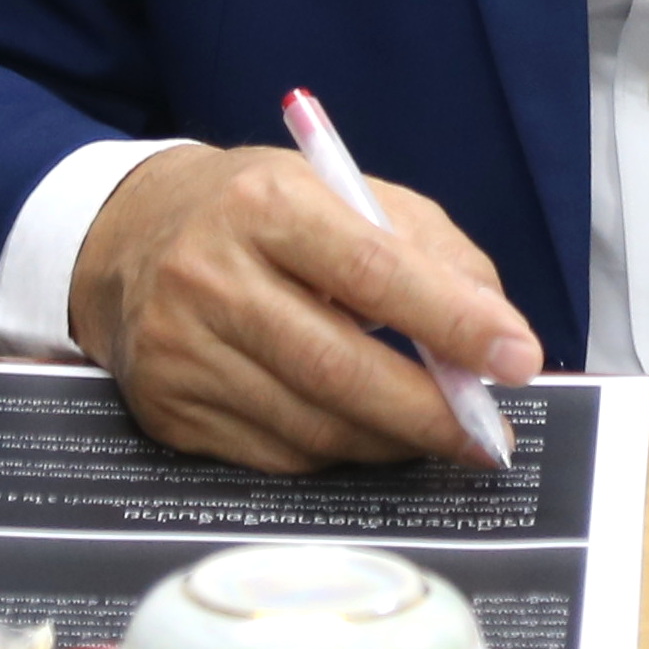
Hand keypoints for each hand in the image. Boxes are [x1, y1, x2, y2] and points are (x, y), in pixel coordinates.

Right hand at [69, 143, 539, 472]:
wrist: (129, 238)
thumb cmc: (258, 215)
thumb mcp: (343, 192)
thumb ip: (430, 249)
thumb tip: (495, 329)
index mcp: (266, 205)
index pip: (373, 270)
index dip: (452, 321)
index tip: (518, 357)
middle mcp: (210, 275)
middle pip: (339, 366)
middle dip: (430, 411)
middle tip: (490, 435)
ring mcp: (180, 349)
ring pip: (311, 425)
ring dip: (390, 441)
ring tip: (436, 434)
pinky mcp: (166, 410)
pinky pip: (275, 456)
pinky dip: (336, 453)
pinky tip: (364, 435)